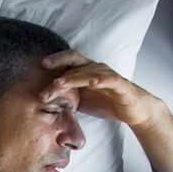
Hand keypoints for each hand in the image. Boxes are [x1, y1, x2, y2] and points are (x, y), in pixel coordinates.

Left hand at [39, 50, 172, 171]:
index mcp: (85, 71)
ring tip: (60, 83)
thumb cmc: (107, 103)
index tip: (39, 66)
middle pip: (75, 62)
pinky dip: (100, 79)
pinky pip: (110, 79)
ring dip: (73, 77)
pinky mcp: (120, 85)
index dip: (54, 60)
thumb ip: (66, 97)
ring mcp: (108, 76)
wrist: (133, 110)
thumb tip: (43, 102)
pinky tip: (91, 82)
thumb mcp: (81, 100)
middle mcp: (95, 69)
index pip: (68, 61)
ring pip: (88, 71)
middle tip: (44, 72)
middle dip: (58, 67)